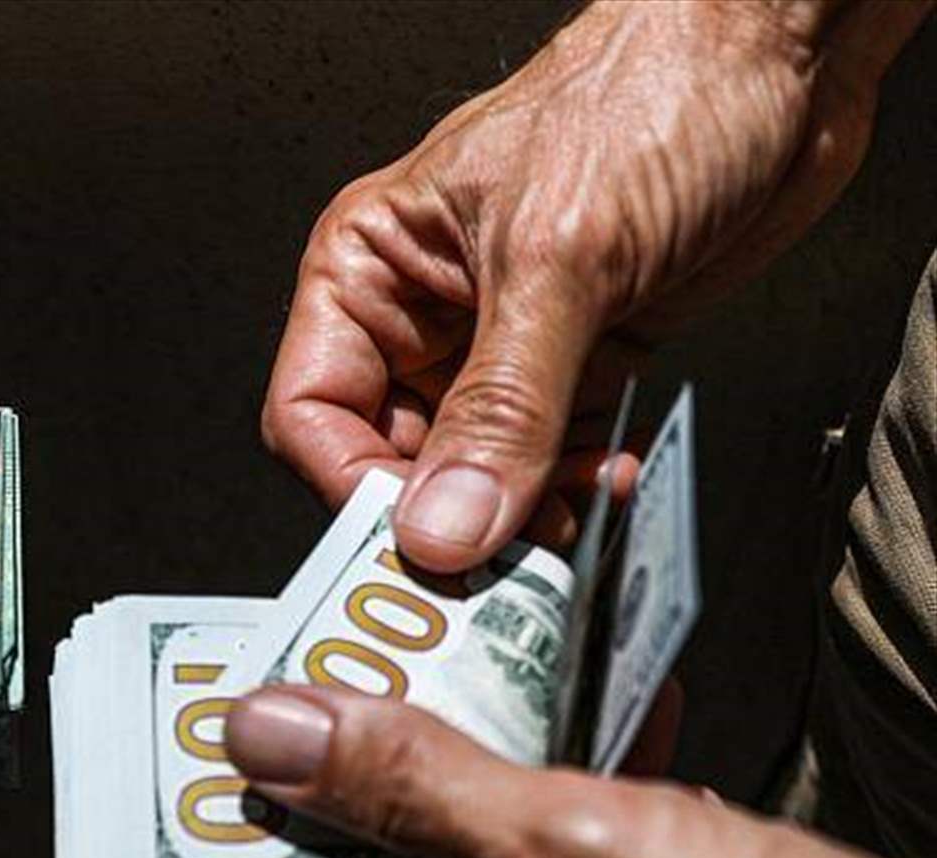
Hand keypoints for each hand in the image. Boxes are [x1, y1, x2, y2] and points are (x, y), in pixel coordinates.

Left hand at [225, 685, 936, 857]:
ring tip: (591, 687)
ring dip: (554, 768)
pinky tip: (646, 750)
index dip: (369, 751)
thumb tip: (267, 733)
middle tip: (503, 656)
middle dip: (477, 752)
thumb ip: (418, 788)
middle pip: (429, 853)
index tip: (379, 660)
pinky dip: (615, 816)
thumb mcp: (585, 851)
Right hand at [261, 0, 929, 571]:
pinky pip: (552, 462)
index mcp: (371, 266)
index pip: (313, 413)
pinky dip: (577, 492)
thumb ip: (502, 407)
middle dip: (446, 519)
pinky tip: (609, 481)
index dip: (351, 488)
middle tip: (497, 567)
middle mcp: (424, 314)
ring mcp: (502, 345)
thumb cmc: (650, 93)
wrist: (778, 55)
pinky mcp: (578, 362)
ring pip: (475, 477)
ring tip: (568, 524)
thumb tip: (441, 525)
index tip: (413, 545)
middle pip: (390, 461)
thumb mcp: (560, 257)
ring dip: (522, 517)